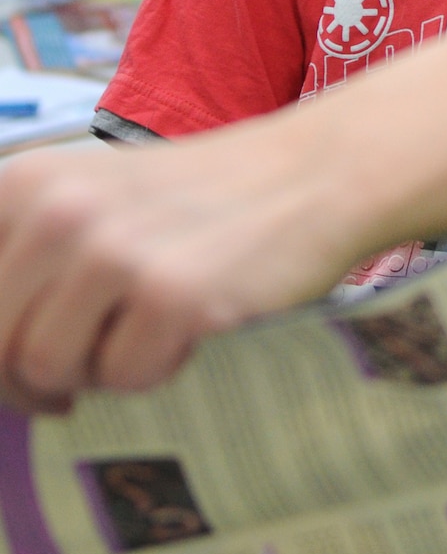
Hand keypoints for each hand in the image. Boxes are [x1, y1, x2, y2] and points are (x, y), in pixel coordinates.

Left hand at [0, 119, 359, 407]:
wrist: (310, 175)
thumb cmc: (196, 202)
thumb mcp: (87, 200)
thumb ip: (23, 257)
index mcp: (22, 183)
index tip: (19, 362)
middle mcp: (56, 210)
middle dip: (29, 376)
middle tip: (70, 378)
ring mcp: (112, 251)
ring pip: (47, 369)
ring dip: (94, 369)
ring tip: (140, 333)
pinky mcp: (170, 294)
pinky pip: (124, 378)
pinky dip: (157, 367)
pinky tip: (188, 324)